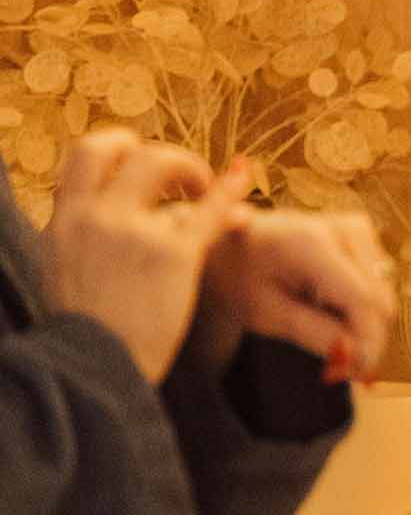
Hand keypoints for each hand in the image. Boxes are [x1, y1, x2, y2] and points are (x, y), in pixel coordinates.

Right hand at [42, 130, 250, 382]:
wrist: (98, 368)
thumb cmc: (88, 332)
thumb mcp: (62, 271)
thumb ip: (79, 237)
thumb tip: (95, 217)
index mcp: (64, 219)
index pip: (85, 153)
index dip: (118, 146)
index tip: (138, 157)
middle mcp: (95, 215)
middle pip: (130, 152)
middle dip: (163, 157)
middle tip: (186, 179)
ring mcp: (133, 230)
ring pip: (164, 164)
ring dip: (193, 171)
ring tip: (209, 190)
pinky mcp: (173, 253)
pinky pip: (208, 209)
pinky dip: (230, 189)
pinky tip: (245, 176)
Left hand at [197, 209, 396, 381]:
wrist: (230, 246)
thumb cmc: (240, 278)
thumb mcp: (266, 314)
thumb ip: (315, 334)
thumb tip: (359, 360)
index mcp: (312, 242)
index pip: (362, 299)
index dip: (367, 341)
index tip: (360, 377)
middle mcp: (343, 229)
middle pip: (378, 299)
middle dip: (366, 338)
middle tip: (341, 369)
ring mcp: (357, 229)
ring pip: (383, 295)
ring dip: (364, 325)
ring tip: (329, 338)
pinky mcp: (363, 236)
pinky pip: (378, 285)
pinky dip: (362, 309)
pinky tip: (332, 314)